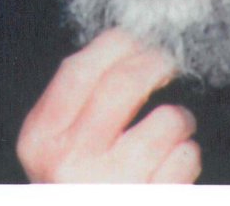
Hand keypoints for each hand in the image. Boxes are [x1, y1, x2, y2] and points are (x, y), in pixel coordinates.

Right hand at [16, 28, 200, 182]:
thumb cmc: (82, 187)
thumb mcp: (58, 148)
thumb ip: (76, 102)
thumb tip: (120, 43)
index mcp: (40, 139)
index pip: (79, 68)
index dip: (117, 44)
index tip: (139, 39)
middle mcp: (68, 161)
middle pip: (124, 83)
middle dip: (156, 64)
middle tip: (169, 63)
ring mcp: (111, 185)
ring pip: (166, 119)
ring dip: (179, 120)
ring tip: (170, 134)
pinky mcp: (150, 201)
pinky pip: (187, 156)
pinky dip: (188, 157)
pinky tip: (172, 170)